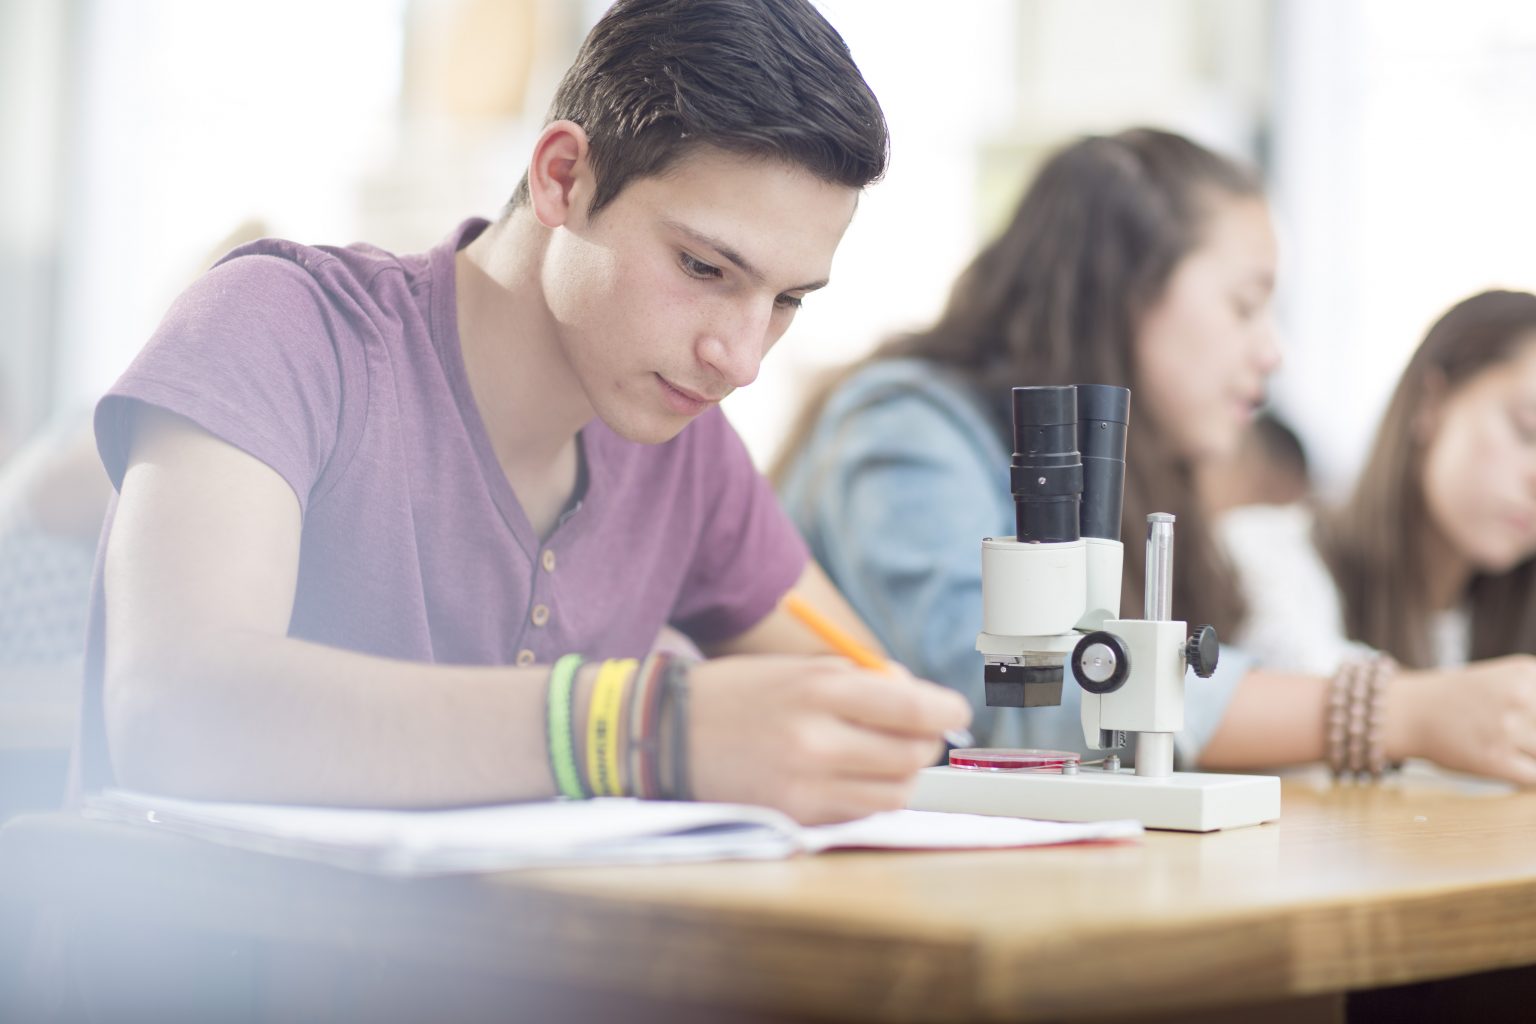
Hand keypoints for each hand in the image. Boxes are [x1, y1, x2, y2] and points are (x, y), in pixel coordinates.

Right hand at [687, 655, 972, 824]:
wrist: (667, 735)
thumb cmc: (742, 694)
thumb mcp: (800, 668)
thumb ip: (863, 681)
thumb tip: (922, 703)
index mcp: (818, 689)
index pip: (911, 708)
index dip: (945, 711)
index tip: (954, 711)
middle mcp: (816, 740)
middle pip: (912, 754)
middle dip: (923, 742)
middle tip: (912, 732)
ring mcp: (806, 786)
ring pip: (894, 792)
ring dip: (898, 773)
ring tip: (874, 755)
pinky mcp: (796, 818)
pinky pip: (861, 813)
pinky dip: (866, 795)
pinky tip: (842, 776)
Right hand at [1390, 655, 1535, 784]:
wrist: (1407, 712)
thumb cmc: (1461, 699)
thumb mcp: (1510, 680)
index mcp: (1526, 672)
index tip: (1533, 727)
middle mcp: (1519, 697)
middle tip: (1520, 738)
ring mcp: (1506, 729)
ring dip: (1532, 755)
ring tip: (1511, 749)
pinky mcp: (1493, 760)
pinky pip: (1533, 778)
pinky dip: (1527, 776)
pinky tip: (1512, 766)